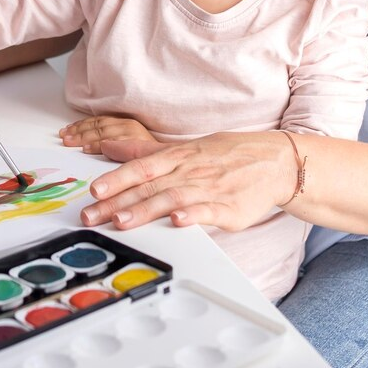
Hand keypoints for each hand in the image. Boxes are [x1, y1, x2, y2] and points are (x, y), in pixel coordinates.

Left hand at [59, 116, 156, 153]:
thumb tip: (85, 146)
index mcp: (126, 124)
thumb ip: (113, 143)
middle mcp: (130, 127)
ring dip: (86, 137)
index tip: (66, 132)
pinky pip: (115, 144)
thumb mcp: (134, 146)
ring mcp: (136, 136)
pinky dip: (100, 145)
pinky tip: (90, 149)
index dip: (80, 126)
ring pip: (104, 132)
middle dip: (79, 132)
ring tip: (71, 143)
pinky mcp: (142, 146)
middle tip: (64, 138)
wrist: (179, 161)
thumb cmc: (156, 158)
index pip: (99, 122)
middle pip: (99, 126)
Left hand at [79, 131, 296, 231]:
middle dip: (116, 202)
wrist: (275, 162)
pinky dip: (192, 215)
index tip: (93, 191)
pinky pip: (208, 211)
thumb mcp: (185, 148)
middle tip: (92, 215)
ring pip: (172, 198)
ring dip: (145, 210)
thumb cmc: (228, 155)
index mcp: (179, 157)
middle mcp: (190, 171)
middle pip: (148, 187)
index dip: (115, 178)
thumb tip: (111, 147)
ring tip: (121, 220)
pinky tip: (177, 221)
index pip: (141, 167)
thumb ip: (145, 151)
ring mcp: (209, 189)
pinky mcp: (229, 208)